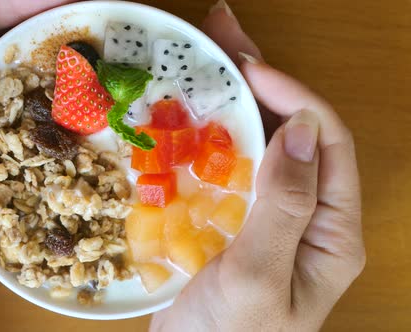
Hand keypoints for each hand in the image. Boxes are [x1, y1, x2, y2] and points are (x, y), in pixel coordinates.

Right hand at [151, 2, 365, 330]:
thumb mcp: (259, 276)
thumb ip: (285, 205)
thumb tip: (303, 131)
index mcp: (329, 231)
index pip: (328, 146)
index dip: (296, 98)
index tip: (253, 70)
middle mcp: (304, 215)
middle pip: (293, 132)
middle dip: (261, 81)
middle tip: (224, 36)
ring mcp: (265, 213)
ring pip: (257, 140)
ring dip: (233, 96)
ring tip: (205, 56)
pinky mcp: (230, 216)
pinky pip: (225, 161)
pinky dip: (207, 129)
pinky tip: (187, 107)